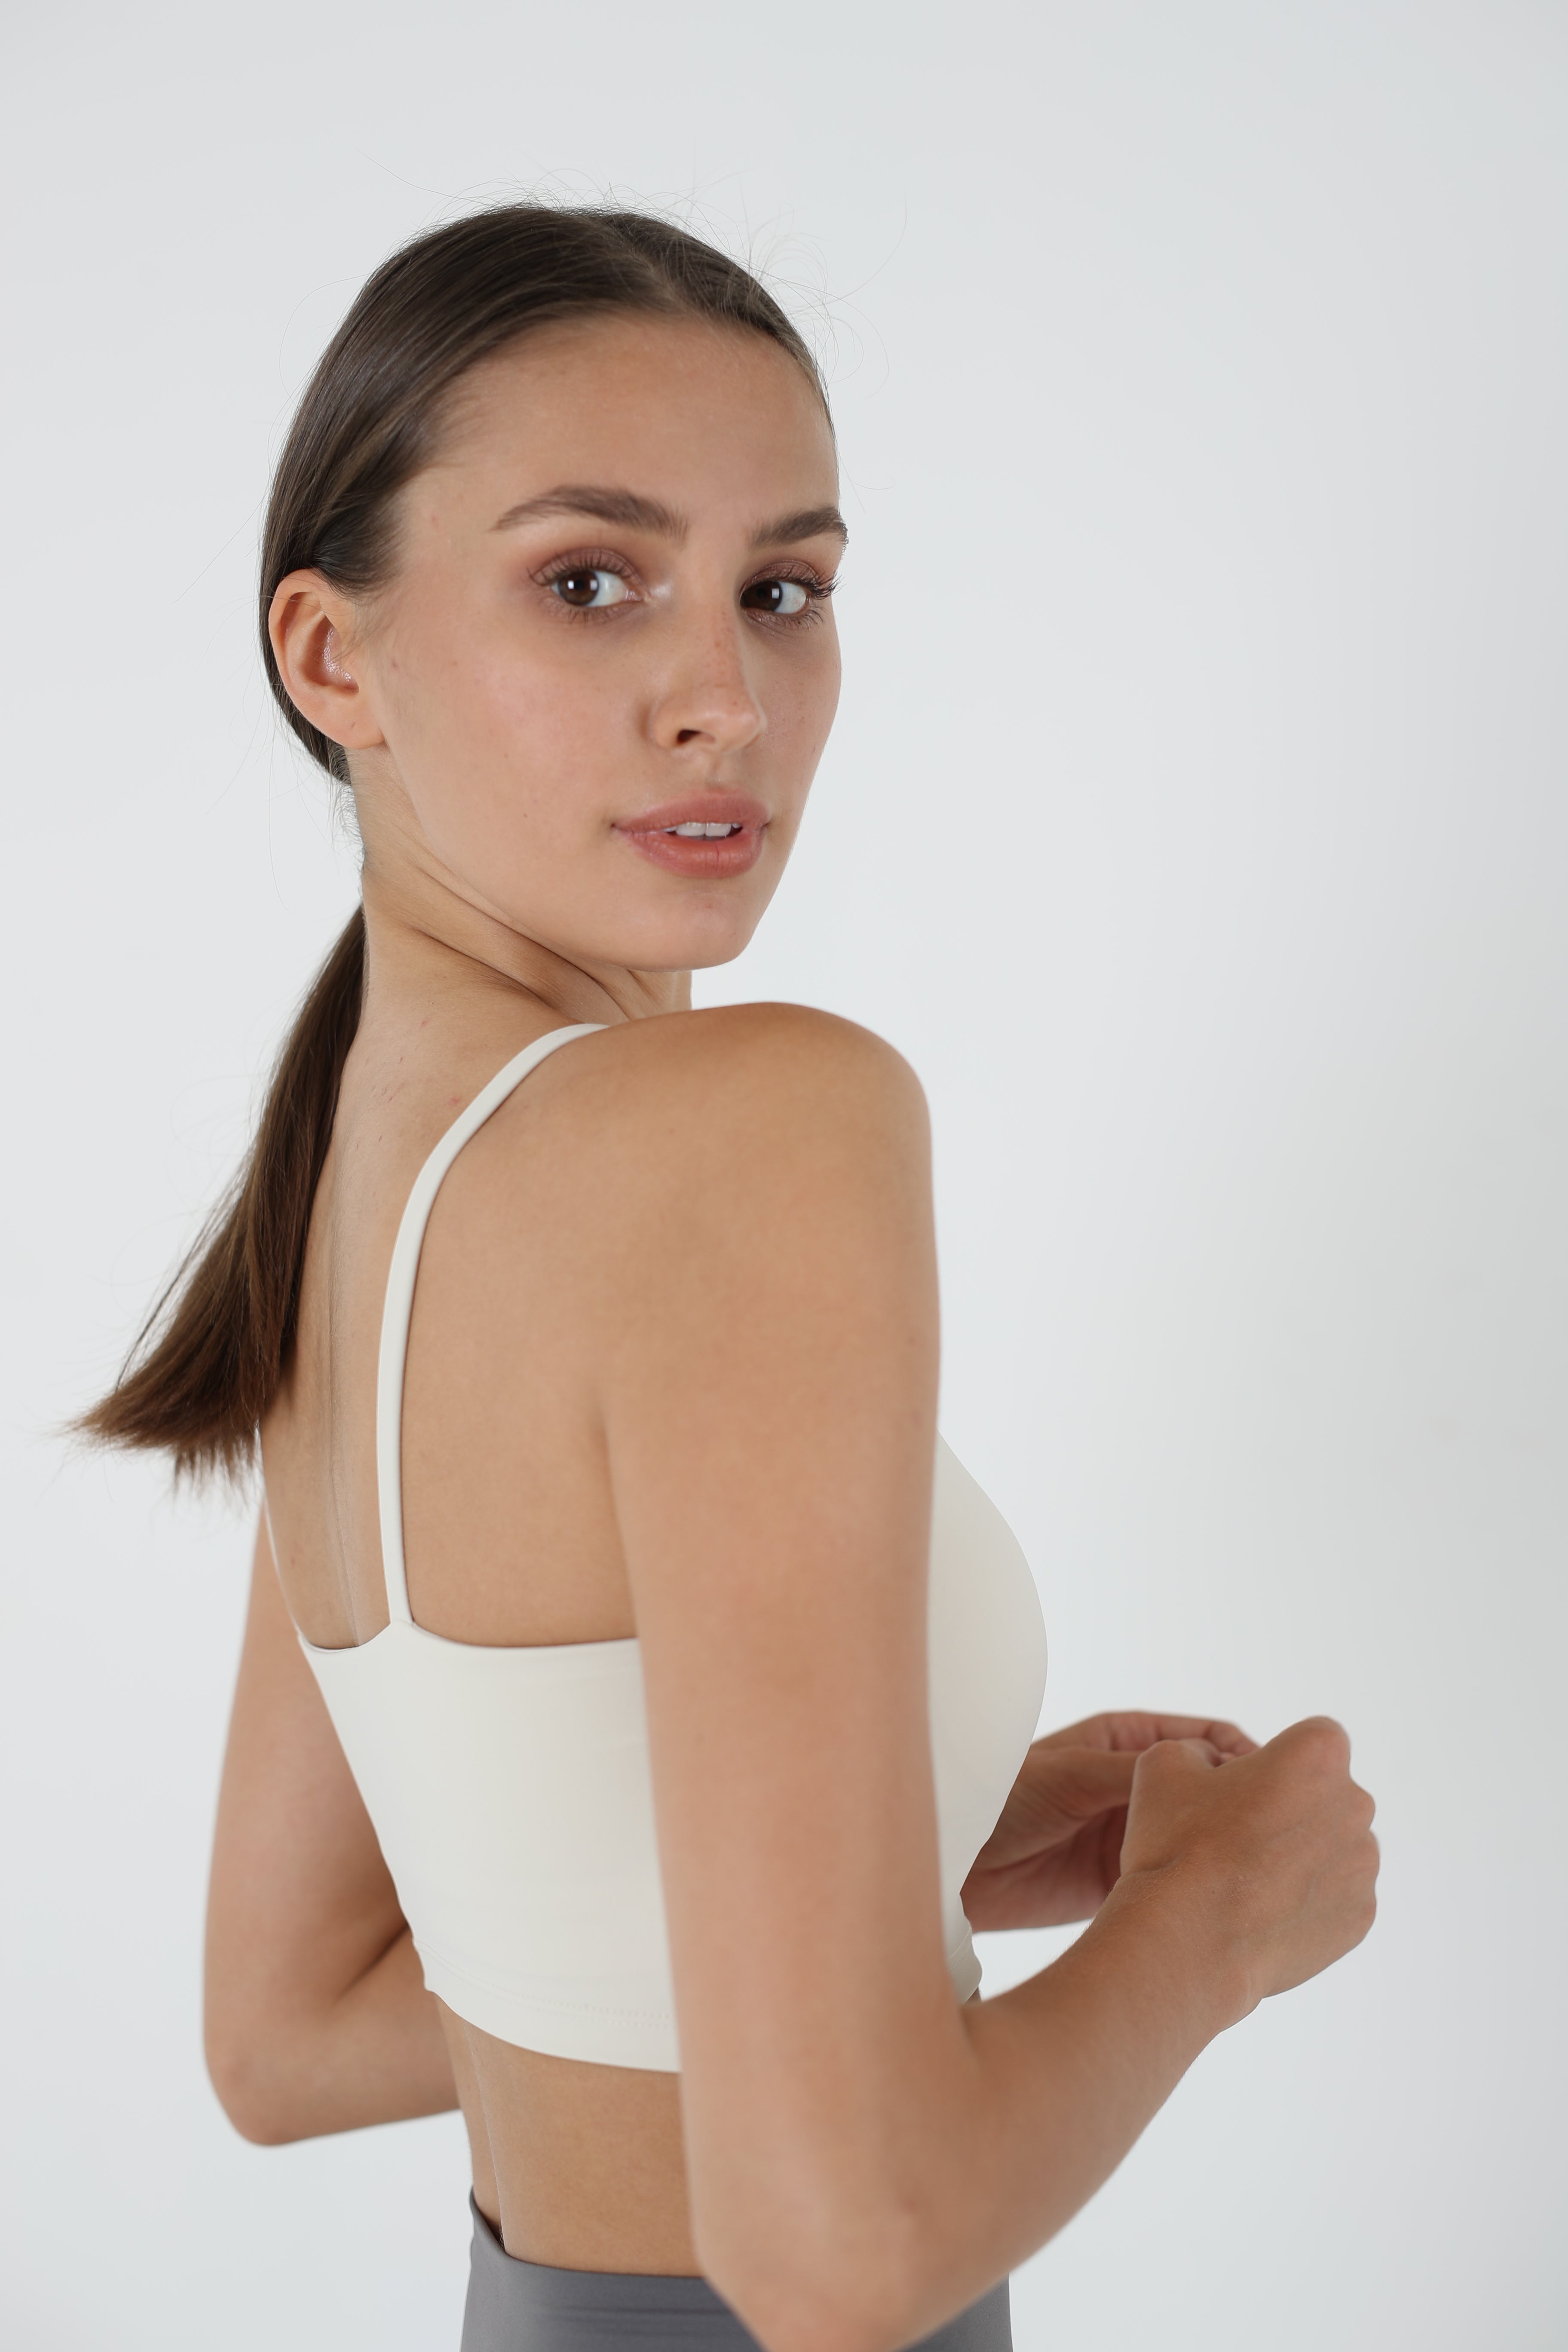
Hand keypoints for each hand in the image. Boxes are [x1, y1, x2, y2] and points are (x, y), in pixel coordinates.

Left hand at [961, 1712, 1257, 1930]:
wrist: (954, 1864)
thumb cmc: (1001, 1797)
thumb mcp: (1070, 1773)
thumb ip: (1133, 1771)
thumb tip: (1202, 1769)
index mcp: (1129, 1742)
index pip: (1208, 1739)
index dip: (1243, 1759)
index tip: (1270, 1787)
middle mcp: (1138, 1787)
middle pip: (1211, 1793)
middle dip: (1244, 1811)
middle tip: (1276, 1838)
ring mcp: (1134, 1834)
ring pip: (1199, 1840)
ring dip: (1224, 1856)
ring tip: (1257, 1876)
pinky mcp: (1125, 1883)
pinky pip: (1174, 1883)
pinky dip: (1197, 1893)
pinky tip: (1223, 1905)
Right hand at [1118, 1716, 1378, 2013]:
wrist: (1190, 1941)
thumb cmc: (1178, 1845)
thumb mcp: (1164, 1764)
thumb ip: (1199, 1749)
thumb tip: (1213, 1767)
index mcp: (1318, 1754)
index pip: (1312, 1738)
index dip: (1276, 1759)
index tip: (1243, 1787)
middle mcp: (1355, 1804)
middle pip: (1326, 1794)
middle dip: (1291, 1806)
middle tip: (1237, 1835)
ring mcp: (1362, 1866)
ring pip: (1333, 1846)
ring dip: (1300, 1853)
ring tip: (1246, 1879)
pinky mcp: (1361, 1917)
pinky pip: (1336, 1895)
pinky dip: (1307, 1899)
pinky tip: (1261, 1910)